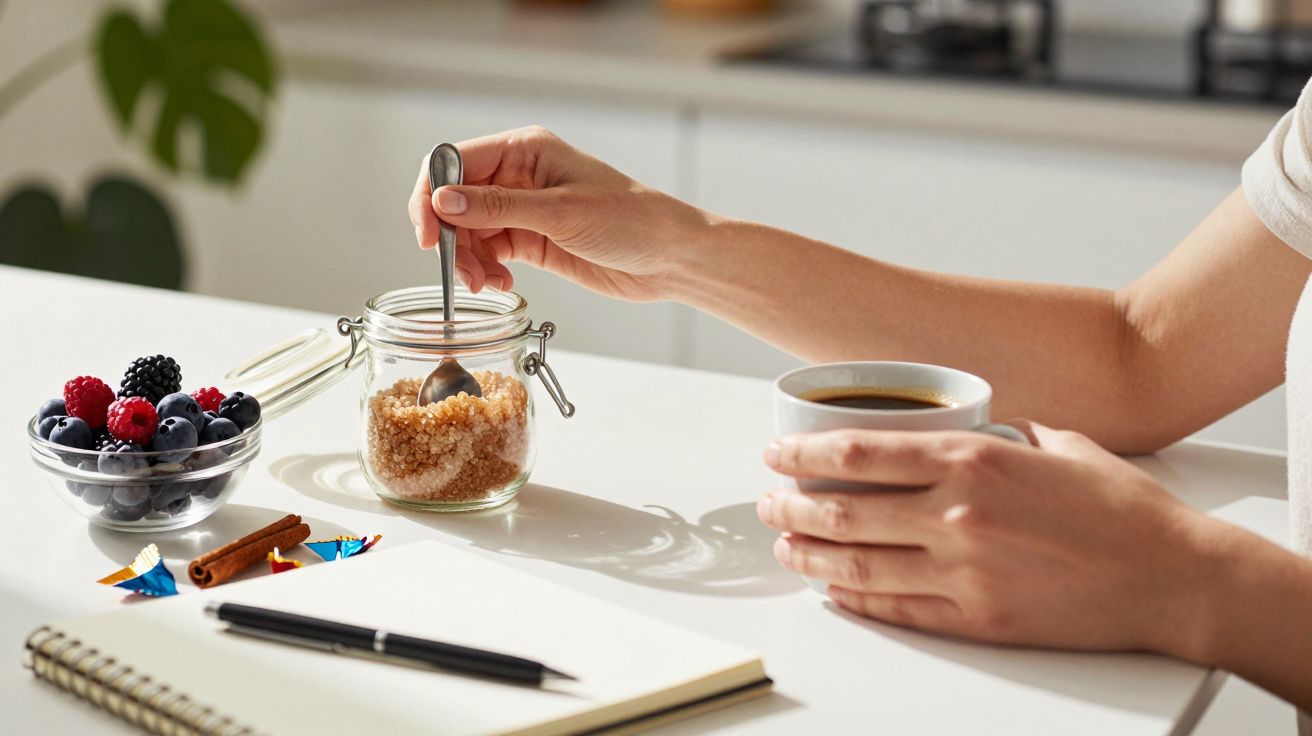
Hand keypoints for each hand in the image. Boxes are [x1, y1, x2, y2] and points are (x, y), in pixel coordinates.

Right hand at [407, 126, 712, 301]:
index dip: (432, 196)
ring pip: (468, 232)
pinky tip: (501, 285)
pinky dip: (486, 271)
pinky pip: (489, 253)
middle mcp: (517, 176)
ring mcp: (523, 209)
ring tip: (486, 285)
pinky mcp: (531, 240)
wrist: (670, 256)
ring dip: (467, 261)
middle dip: (450, 237)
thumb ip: (499, 208)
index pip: (454, 163)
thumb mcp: (561, 213)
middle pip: (455, 201)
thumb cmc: (631, 220)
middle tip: (461, 273)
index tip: (428, 235)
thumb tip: (444, 201)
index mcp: (524, 150)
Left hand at [756, 422, 1229, 659]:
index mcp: (972, 462)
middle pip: (844, 512)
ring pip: (858, 566)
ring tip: (785, 548)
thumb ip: (997, 434)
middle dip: (791, 508)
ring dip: (810, 557)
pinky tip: (833, 591)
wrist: (1172, 576)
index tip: (777, 456)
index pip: (859, 454)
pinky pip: (897, 608)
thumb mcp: (1055, 443)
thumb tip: (963, 429)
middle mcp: (957, 516)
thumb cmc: (1119, 509)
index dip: (805, 456)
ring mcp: (964, 572)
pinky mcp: (978, 618)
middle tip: (768, 505)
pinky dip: (855, 600)